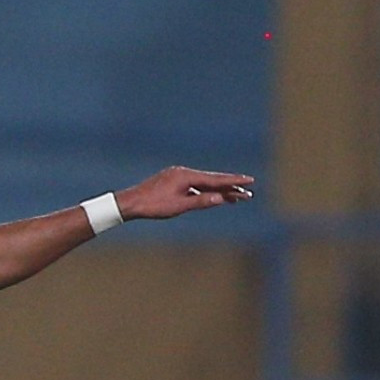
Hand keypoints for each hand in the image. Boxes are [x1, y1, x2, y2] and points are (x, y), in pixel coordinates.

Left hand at [113, 167, 254, 220]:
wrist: (130, 203)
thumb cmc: (153, 206)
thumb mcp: (179, 206)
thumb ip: (201, 201)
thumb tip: (221, 198)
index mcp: (186, 176)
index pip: (215, 179)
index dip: (234, 181)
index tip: (250, 181)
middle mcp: (183, 172)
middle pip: (211, 180)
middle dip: (230, 186)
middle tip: (248, 191)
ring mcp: (177, 176)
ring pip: (203, 183)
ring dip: (218, 190)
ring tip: (236, 197)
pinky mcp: (172, 181)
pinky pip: (193, 186)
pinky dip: (204, 191)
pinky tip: (212, 196)